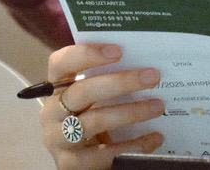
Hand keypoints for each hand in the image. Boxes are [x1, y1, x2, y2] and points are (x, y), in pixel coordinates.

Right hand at [40, 44, 164, 169]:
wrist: (86, 161)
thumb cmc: (94, 118)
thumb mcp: (96, 98)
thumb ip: (110, 79)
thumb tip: (147, 63)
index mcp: (57, 88)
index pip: (60, 63)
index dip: (86, 54)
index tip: (118, 51)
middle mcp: (52, 112)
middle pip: (83, 91)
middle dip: (121, 82)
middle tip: (152, 77)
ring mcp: (58, 140)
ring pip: (94, 120)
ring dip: (131, 112)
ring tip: (157, 106)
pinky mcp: (70, 164)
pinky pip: (104, 154)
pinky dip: (133, 145)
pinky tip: (154, 138)